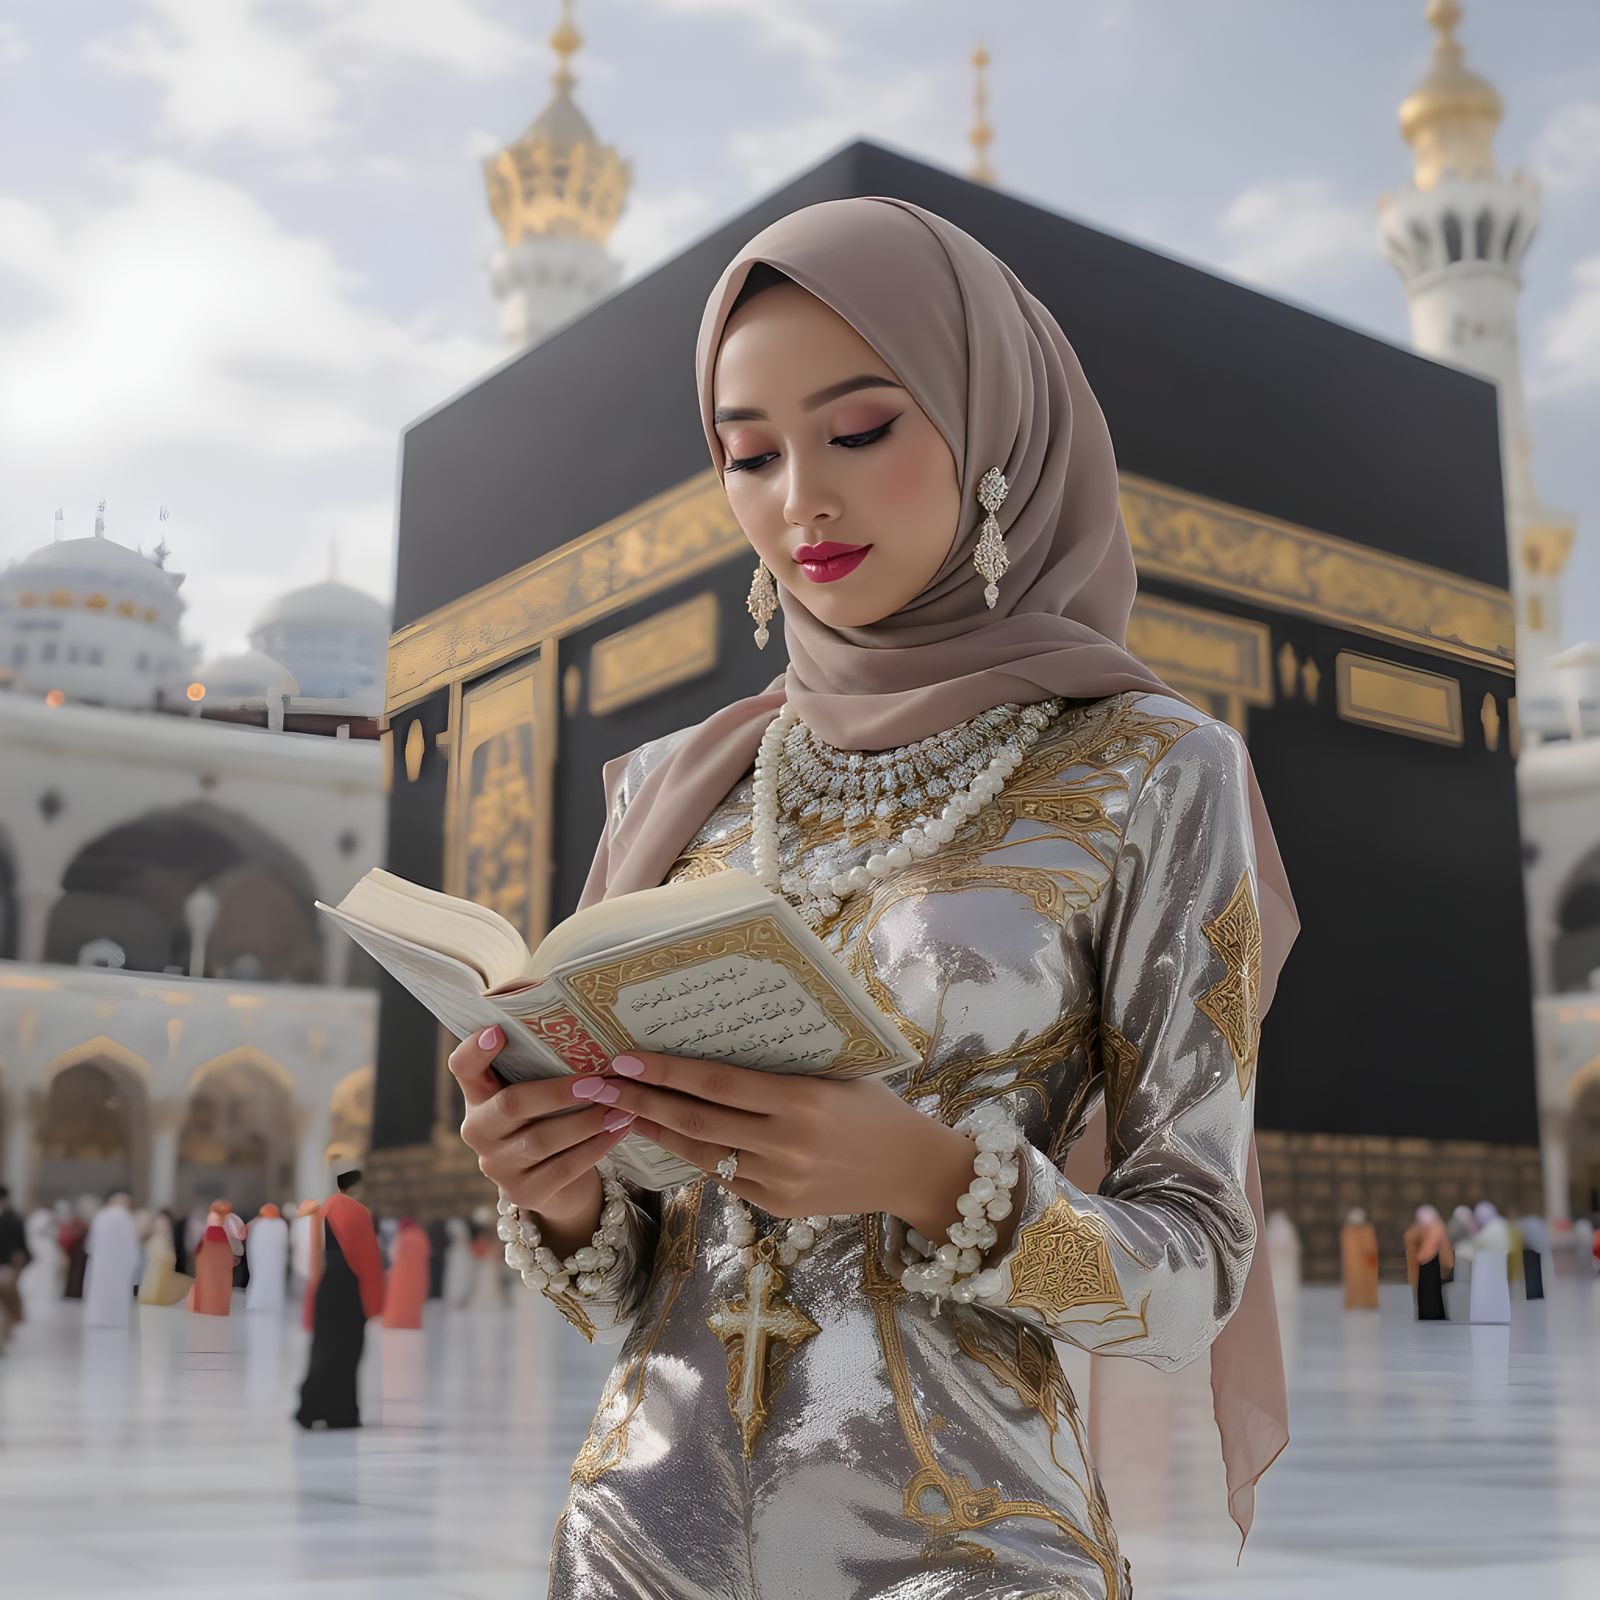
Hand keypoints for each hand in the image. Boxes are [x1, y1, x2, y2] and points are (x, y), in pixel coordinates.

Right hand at [449, 1026, 634, 1223]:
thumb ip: (543, 1066)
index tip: (498, 1032)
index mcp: (478, 1097)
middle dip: (558, 1091)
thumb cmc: (550, 1120)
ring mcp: (498, 1167)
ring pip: (542, 1140)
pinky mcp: (524, 1193)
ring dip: (587, 1121)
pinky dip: (596, 1147)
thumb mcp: (539, 1092)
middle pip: (511, 1104)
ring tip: (621, 1105)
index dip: (475, 1050)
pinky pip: (563, 1168)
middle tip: (599, 1081)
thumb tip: (584, 1028)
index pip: (463, 1068)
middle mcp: (479, 1131)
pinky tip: (620, 1130)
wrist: (559, 1184)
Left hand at [589, 1050, 972, 1223]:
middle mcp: (787, 1143)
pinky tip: (667, 1136)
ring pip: (702, 1154)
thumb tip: (722, 1034)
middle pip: (697, 1122)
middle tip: (598, 1084)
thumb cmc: (875, 1106)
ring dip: (656, 1130)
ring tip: (618, 1109)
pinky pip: (725, 1176)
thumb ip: (783, 1065)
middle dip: (642, 1101)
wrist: (912, 1170)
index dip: (668, 1071)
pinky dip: (694, 1155)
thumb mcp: (837, 1073)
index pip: (718, 1084)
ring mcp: (780, 1180)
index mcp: (802, 1100)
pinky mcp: (778, 1207)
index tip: (626, 1056)